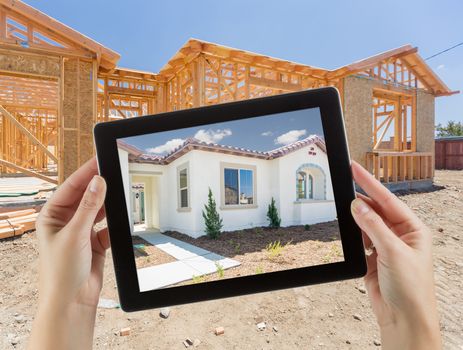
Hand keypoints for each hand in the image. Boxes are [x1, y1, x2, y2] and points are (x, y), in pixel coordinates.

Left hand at [28, 158, 108, 349]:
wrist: (72, 301)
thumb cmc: (61, 272)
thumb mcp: (75, 234)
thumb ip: (89, 207)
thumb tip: (98, 182)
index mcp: (51, 216)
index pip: (71, 187)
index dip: (85, 172)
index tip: (99, 159)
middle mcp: (65, 221)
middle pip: (86, 196)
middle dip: (99, 186)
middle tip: (115, 170)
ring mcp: (81, 231)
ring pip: (99, 210)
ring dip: (109, 204)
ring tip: (121, 192)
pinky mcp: (95, 242)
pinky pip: (108, 226)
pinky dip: (114, 224)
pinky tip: (121, 219)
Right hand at [350, 161, 440, 349]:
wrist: (403, 319)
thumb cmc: (411, 288)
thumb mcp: (393, 252)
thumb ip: (373, 227)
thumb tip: (357, 205)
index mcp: (414, 230)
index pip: (388, 200)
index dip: (370, 183)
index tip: (356, 169)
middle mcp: (401, 235)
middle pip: (377, 209)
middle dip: (361, 199)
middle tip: (344, 182)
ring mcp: (386, 246)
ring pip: (366, 223)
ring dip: (356, 217)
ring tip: (344, 206)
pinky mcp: (373, 258)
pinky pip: (360, 238)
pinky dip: (353, 233)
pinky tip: (349, 228)